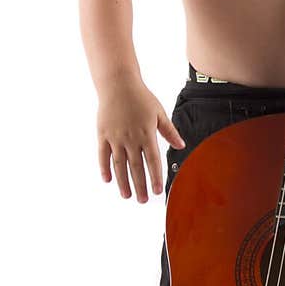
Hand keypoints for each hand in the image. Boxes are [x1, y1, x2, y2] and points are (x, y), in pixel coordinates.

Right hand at [96, 77, 184, 202]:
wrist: (118, 84)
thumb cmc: (141, 98)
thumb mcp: (159, 113)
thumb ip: (169, 131)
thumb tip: (181, 146)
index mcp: (147, 134)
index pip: (153, 161)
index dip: (156, 177)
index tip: (158, 191)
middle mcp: (131, 139)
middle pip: (136, 167)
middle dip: (140, 186)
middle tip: (143, 200)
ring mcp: (115, 138)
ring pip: (119, 165)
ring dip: (123, 182)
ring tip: (127, 196)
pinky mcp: (102, 135)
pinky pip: (103, 155)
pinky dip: (104, 168)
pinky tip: (108, 181)